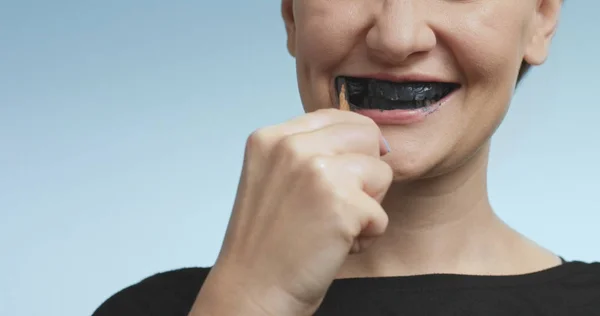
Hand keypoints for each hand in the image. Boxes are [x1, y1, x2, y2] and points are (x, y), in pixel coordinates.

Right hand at [194, 109, 391, 315]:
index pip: (338, 117)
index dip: (353, 148)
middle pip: (367, 136)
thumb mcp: (274, 177)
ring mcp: (316, 172)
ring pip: (381, 173)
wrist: (251, 290)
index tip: (342, 178)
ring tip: (331, 228)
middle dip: (364, 173)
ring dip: (367, 207)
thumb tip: (375, 139)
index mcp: (272, 137)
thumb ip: (311, 150)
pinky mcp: (341, 204)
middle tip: (335, 205)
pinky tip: (333, 247)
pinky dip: (365, 237)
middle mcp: (293, 146)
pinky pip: (381, 215)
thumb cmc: (268, 242)